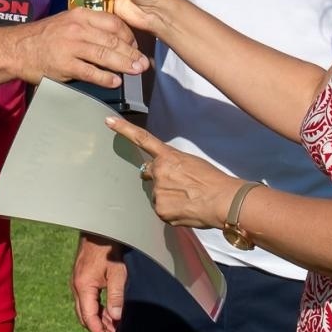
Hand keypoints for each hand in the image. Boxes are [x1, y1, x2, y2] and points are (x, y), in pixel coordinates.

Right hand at [18, 7, 146, 87]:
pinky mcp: (65, 65)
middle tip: (143, 63)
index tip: (136, 45)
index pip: (113, 23)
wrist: (17, 49)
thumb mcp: (66, 21)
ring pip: (105, 56)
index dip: (129, 35)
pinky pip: (91, 72)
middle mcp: (77, 29)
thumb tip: (113, 37)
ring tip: (136, 71)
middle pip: (113, 40)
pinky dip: (105, 78)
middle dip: (132, 53)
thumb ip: (89, 26)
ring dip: (124, 65)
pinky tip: (115, 82)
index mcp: (80, 15)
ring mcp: (71, 47)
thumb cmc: (44, 36)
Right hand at [70, 233, 125, 331]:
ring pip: (85, 308)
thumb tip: (115, 319)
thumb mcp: (117, 274)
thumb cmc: (109, 250)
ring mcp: (78, 282)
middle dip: (97, 328)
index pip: (89, 317)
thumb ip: (116, 297)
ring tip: (111, 328)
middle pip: (84, 315)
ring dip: (97, 319)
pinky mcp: (82, 277)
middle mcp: (76, 287)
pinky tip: (107, 311)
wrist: (100, 230)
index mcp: (83, 287)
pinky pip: (87, 299)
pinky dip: (96, 308)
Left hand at [106, 116, 239, 230]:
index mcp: (168, 156)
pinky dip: (172, 211)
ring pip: (157, 195)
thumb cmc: (213, 181)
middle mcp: (159, 171)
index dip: (124, 129)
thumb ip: (174, 165)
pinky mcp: (160, 210)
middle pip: (150, 175)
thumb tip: (168, 176)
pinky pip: (162, 211)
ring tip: (189, 200)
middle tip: (181, 186)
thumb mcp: (192, 163)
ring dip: (168, 198)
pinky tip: (186, 210)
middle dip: (160, 179)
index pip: (142, 139)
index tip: (108, 120)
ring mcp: (157, 192)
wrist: (223, 200)